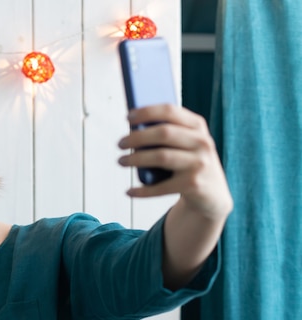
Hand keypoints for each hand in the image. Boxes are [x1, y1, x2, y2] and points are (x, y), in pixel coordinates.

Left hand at [118, 104, 232, 219]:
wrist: (213, 194)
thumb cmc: (191, 163)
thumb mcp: (186, 143)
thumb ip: (168, 133)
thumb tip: (133, 130)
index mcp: (198, 126)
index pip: (170, 111)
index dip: (147, 112)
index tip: (128, 117)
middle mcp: (202, 143)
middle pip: (163, 133)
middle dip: (137, 137)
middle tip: (120, 143)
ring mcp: (199, 164)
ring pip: (161, 157)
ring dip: (135, 159)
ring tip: (121, 161)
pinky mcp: (193, 185)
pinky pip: (161, 187)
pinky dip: (142, 190)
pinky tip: (129, 191)